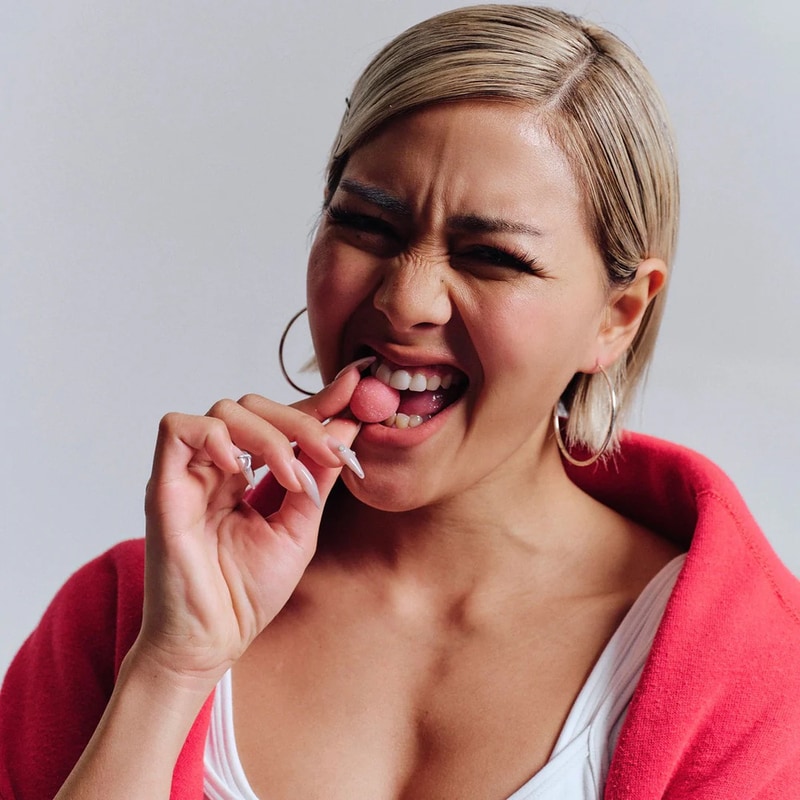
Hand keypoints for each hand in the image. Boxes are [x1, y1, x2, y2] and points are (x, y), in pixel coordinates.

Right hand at [131, 360, 365, 689]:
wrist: (214, 640)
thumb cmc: (249, 592)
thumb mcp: (300, 526)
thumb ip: (318, 476)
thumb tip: (347, 428)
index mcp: (248, 475)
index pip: (282, 420)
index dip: (319, 400)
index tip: (358, 384)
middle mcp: (218, 466)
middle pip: (254, 405)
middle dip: (302, 422)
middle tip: (331, 453)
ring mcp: (191, 472)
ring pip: (225, 411)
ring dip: (270, 436)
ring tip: (291, 479)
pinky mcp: (165, 484)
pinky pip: (177, 429)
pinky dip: (215, 436)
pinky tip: (242, 470)